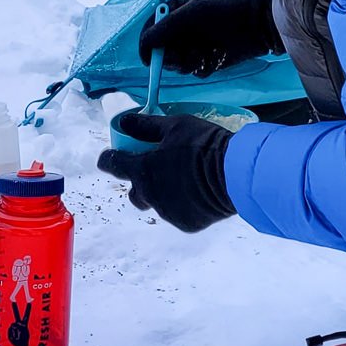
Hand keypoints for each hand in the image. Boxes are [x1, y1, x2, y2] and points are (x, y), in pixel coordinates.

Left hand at [97, 111, 236, 232]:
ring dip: (164, 193)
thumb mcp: (175, 126)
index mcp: (143, 170)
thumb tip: (124, 121)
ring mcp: (168, 212)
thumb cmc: (203, 145)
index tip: (111, 157)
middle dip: (140, 183)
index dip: (109, 159)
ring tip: (185, 180)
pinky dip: (183, 204)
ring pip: (158, 204)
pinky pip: (179, 213)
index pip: (112, 165)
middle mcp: (150, 195)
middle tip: (156, 170)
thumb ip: (146, 126)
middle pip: (134, 192)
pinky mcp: (186, 224)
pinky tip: (199, 192)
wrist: (235, 175)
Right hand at [138, 0, 281, 76]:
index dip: (147, 44)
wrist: (256, 23)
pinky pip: (194, 71)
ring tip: (203, 53)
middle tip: (180, 56)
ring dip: (187, 62)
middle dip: (169, 57)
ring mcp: (193, 46)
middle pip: (161, 52)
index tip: (148, 57)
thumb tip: (145, 43)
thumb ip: (165, 27)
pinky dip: (202, 67)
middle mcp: (181, 31)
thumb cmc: (224, 9)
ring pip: (177, 65)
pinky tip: (215, 56)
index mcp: (174, 12)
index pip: (151, 29)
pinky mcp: (206, 61)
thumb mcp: (191, 12)